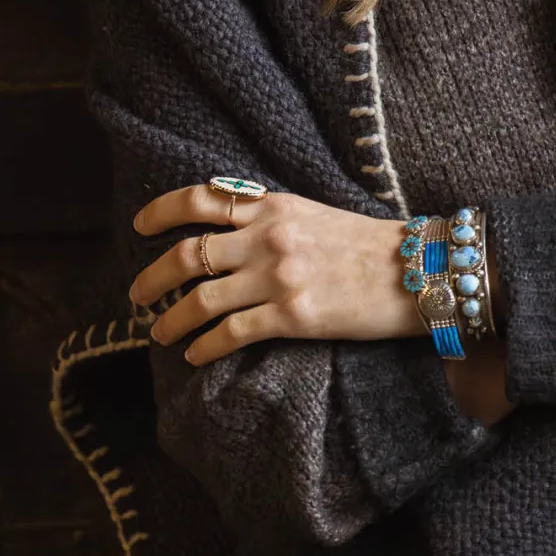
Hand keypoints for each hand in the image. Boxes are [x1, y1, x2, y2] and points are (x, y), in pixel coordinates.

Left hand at [128, 183, 426, 364]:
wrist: (418, 270)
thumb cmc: (371, 244)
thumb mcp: (315, 213)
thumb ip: (271, 218)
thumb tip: (231, 232)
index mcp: (274, 205)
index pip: (201, 199)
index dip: (160, 212)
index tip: (140, 227)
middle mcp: (268, 237)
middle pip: (188, 255)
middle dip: (153, 278)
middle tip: (137, 296)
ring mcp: (278, 277)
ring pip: (201, 299)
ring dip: (171, 320)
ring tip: (159, 333)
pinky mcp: (293, 316)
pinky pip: (232, 333)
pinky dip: (205, 346)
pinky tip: (196, 355)